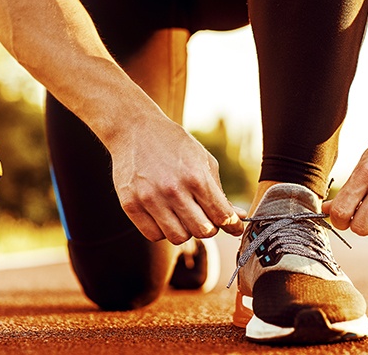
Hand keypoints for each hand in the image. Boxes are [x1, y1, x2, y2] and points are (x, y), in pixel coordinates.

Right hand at [110, 119, 244, 243]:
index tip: (234, 227)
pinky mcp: (130, 205)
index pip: (222, 216)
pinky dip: (162, 230)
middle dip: (209, 227)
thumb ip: (219, 192)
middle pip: (203, 232)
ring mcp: (149, 199)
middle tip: (205, 217)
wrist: (134, 129)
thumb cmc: (172, 143)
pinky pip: (153, 235)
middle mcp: (173, 190)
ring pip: (178, 238)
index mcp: (195, 176)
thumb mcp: (202, 160)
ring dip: (185, 230)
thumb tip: (237, 217)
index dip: (232, 225)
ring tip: (181, 214)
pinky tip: (163, 215)